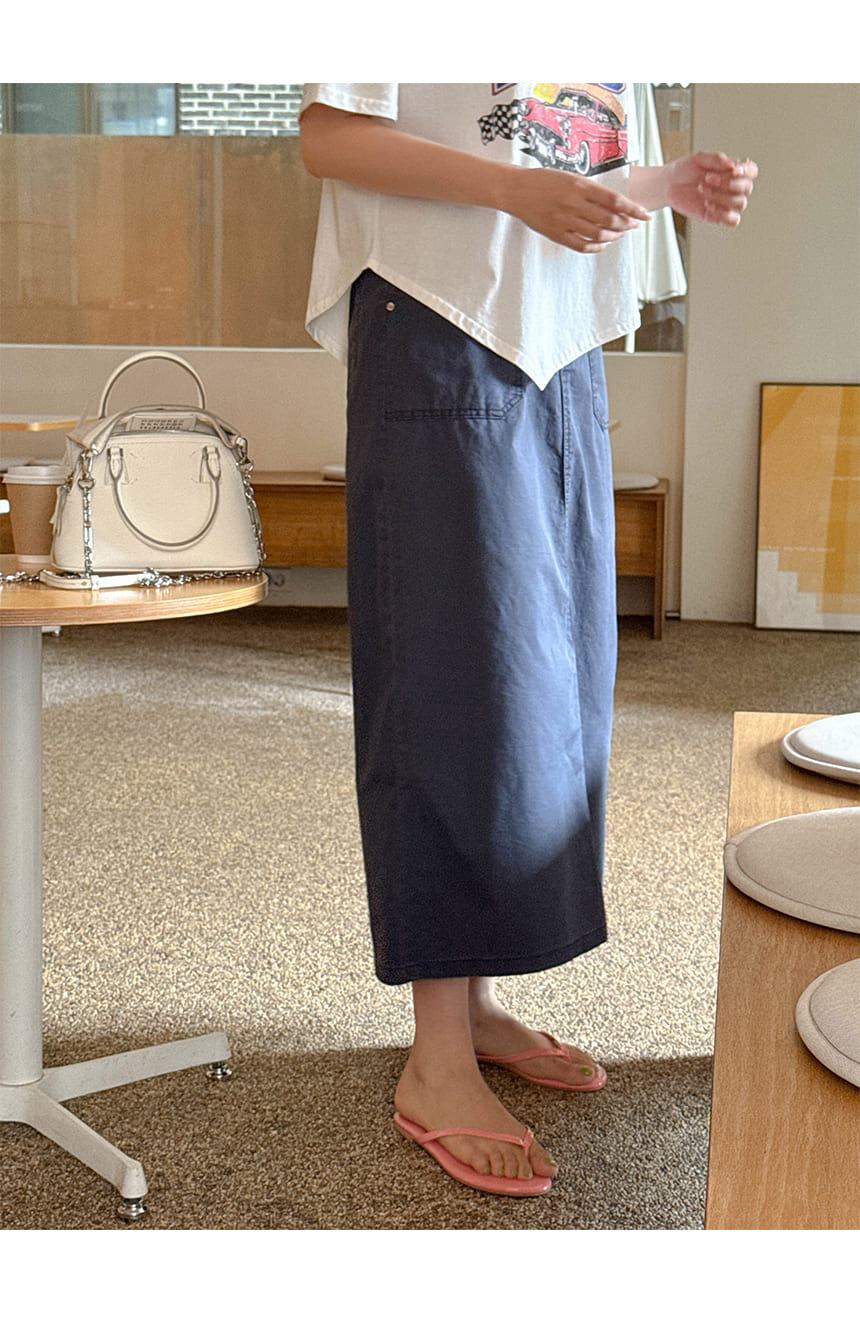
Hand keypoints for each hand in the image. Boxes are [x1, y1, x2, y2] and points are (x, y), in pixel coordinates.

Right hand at [503, 165, 651, 253]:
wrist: (516, 190)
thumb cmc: (543, 181)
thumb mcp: (570, 177)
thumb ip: (591, 190)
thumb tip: (615, 204)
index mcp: (580, 185)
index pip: (615, 200)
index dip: (633, 209)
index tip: (645, 214)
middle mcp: (574, 203)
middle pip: (610, 219)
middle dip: (627, 224)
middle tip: (635, 224)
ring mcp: (565, 220)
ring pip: (599, 234)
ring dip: (614, 235)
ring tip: (620, 233)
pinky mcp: (556, 233)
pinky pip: (582, 245)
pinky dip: (597, 246)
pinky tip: (604, 243)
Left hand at [663, 152, 757, 225]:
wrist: (668, 185)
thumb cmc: (685, 170)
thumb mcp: (699, 158)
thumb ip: (716, 159)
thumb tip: (732, 164)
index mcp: (732, 171)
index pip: (752, 171)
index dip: (746, 171)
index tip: (732, 170)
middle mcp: (733, 187)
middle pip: (747, 188)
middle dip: (727, 183)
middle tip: (707, 178)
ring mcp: (726, 203)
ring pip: (740, 203)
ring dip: (721, 196)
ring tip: (702, 190)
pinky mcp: (717, 216)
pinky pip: (732, 220)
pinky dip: (723, 214)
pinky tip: (708, 206)